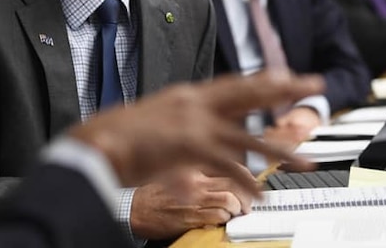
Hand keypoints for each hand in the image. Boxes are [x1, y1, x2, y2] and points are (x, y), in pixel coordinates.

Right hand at [67, 71, 322, 191]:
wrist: (98, 144)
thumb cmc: (119, 136)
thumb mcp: (155, 121)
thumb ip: (178, 126)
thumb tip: (189, 133)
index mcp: (187, 95)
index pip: (232, 84)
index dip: (261, 81)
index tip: (285, 75)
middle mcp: (195, 103)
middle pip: (250, 93)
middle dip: (286, 88)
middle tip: (315, 83)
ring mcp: (195, 125)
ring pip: (249, 137)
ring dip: (280, 150)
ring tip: (306, 161)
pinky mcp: (190, 148)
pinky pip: (229, 166)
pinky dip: (247, 181)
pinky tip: (261, 193)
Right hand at [129, 167, 255, 238]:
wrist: (134, 207)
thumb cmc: (153, 191)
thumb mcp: (178, 171)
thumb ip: (200, 172)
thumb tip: (226, 177)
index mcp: (193, 165)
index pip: (230, 164)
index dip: (246, 176)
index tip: (252, 183)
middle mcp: (196, 179)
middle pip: (234, 182)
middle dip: (247, 195)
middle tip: (248, 203)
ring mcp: (194, 197)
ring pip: (230, 199)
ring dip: (238, 208)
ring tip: (237, 212)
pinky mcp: (191, 216)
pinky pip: (218, 216)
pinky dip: (225, 219)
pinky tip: (222, 219)